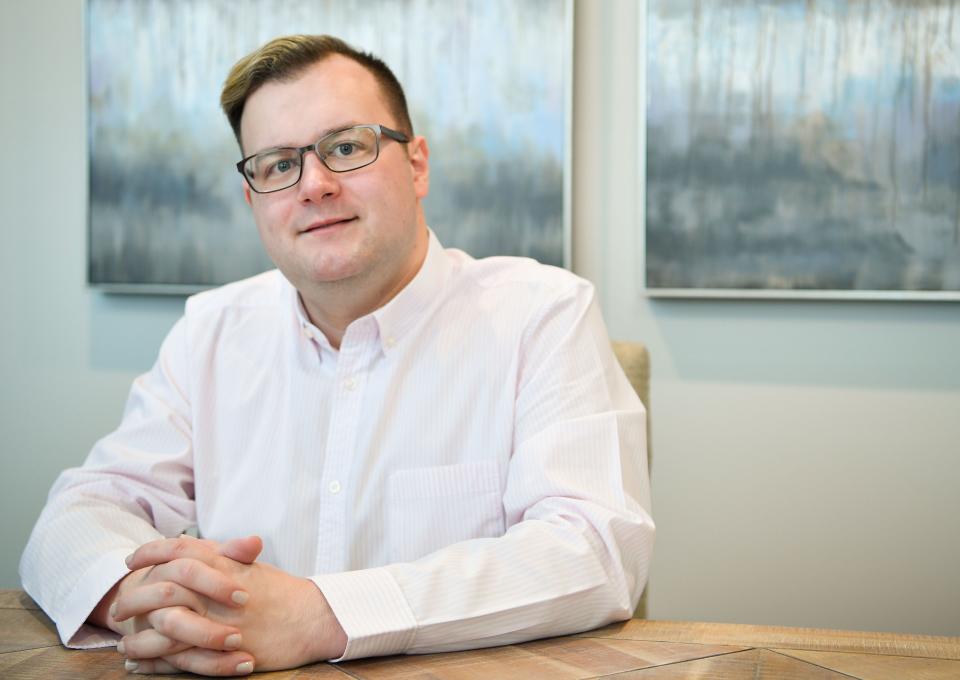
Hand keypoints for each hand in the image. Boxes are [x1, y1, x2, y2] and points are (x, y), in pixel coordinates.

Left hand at [114, 535, 346, 674]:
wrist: (310, 618)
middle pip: (160, 588)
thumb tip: (192, 546)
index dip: (149, 553)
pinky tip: (138, 665)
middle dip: (133, 598)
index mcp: (222, 563)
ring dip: (137, 637)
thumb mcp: (251, 566)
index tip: (130, 561)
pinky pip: (176, 658)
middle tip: (118, 607)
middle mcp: (214, 590)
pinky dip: (152, 663)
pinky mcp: (218, 651)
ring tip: (122, 644)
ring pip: (162, 627)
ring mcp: (215, 620)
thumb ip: (221, 555)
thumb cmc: (281, 592)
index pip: (176, 550)